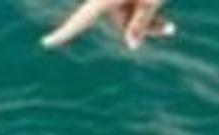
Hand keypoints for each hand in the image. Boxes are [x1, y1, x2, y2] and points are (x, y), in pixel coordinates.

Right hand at [41, 0, 174, 49]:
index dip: (63, 34)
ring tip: (171, 25)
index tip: (47, 42)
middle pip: (116, 21)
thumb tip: (131, 46)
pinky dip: (145, 8)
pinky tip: (165, 21)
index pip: (79, 21)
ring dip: (146, 18)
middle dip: (140, 26)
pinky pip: (131, 5)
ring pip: (126, 14)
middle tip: (171, 29)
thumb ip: (141, 24)